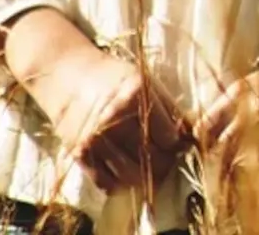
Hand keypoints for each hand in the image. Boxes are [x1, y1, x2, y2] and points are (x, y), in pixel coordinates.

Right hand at [1, 8, 191, 194]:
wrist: (67, 74)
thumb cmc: (112, 76)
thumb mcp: (144, 80)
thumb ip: (168, 107)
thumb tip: (191, 135)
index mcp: (137, 95)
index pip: (169, 137)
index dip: (177, 144)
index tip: (178, 144)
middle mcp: (116, 118)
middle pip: (152, 159)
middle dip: (165, 165)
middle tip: (166, 161)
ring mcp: (96, 139)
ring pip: (131, 176)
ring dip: (145, 179)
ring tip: (149, 170)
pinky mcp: (80, 154)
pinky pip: (106, 183)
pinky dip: (120, 184)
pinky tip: (126, 173)